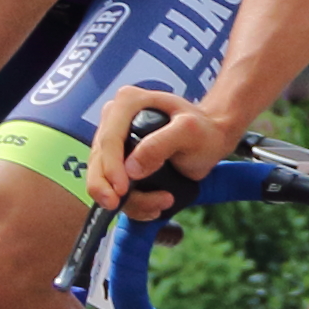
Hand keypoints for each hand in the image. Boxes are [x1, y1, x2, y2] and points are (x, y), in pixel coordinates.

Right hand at [92, 84, 227, 216]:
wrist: (210, 139)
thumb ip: (161, 145)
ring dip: (127, 200)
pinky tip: (154, 206)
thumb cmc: (203, 131)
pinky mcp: (118, 161)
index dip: (111, 168)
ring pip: (103, 178)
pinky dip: (131, 203)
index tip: (122, 191)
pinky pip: (113, 187)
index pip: (109, 139)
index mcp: (128, 102)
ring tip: (160, 203)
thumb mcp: (189, 132)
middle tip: (119, 206)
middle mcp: (114, 119)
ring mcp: (114, 141)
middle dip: (109, 189)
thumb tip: (131, 169)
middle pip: (98, 161)